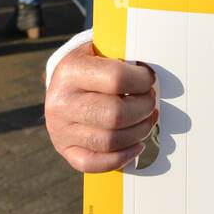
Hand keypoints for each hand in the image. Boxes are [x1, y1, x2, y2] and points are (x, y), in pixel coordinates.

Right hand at [45, 43, 157, 173]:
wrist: (63, 81)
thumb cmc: (92, 63)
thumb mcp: (102, 49)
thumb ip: (125, 57)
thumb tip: (153, 73)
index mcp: (70, 71)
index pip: (117, 79)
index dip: (142, 80)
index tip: (149, 79)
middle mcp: (61, 102)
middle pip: (115, 115)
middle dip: (143, 108)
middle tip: (150, 100)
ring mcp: (60, 129)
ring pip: (110, 141)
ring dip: (139, 131)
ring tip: (147, 118)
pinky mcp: (65, 149)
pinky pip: (94, 163)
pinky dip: (121, 158)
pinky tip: (137, 145)